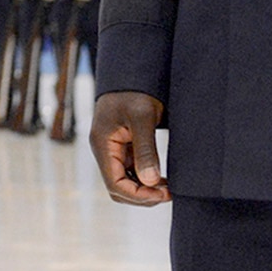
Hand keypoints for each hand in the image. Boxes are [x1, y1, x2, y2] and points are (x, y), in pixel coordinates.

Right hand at [90, 91, 170, 205]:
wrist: (132, 74)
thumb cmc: (135, 91)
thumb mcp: (143, 117)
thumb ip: (145, 149)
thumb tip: (151, 181)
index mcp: (103, 144)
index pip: (115, 184)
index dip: (139, 195)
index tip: (164, 194)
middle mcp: (104, 151)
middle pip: (118, 189)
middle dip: (142, 196)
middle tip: (168, 193)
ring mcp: (113, 151)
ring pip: (124, 183)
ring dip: (144, 191)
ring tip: (167, 188)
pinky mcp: (123, 148)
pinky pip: (130, 173)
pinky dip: (145, 181)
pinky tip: (161, 179)